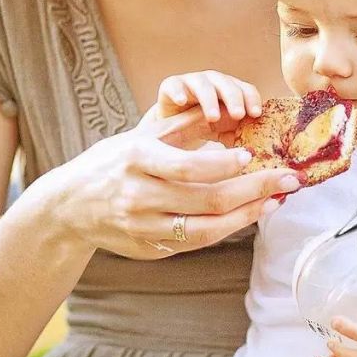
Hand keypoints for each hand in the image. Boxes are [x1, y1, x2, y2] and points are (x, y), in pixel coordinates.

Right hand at [19, 107, 301, 261]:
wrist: (67, 207)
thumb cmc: (112, 161)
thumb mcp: (141, 135)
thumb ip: (184, 123)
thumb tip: (228, 108)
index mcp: (136, 159)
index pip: (186, 167)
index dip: (222, 165)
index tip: (251, 157)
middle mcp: (139, 195)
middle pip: (207, 200)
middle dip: (255, 190)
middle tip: (289, 179)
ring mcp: (143, 227)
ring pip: (206, 228)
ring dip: (248, 215)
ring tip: (276, 199)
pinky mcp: (148, 248)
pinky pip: (195, 241)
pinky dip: (227, 229)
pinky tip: (249, 215)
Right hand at [147, 70, 263, 146]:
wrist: (172, 124)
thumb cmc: (204, 126)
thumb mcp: (223, 131)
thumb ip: (238, 135)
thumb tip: (255, 152)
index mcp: (232, 90)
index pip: (246, 90)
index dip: (252, 99)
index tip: (256, 114)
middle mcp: (214, 82)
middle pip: (228, 84)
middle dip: (234, 99)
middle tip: (238, 115)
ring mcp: (193, 82)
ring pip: (204, 85)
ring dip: (210, 100)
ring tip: (213, 117)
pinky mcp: (171, 85)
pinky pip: (174, 85)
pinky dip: (178, 92)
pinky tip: (181, 102)